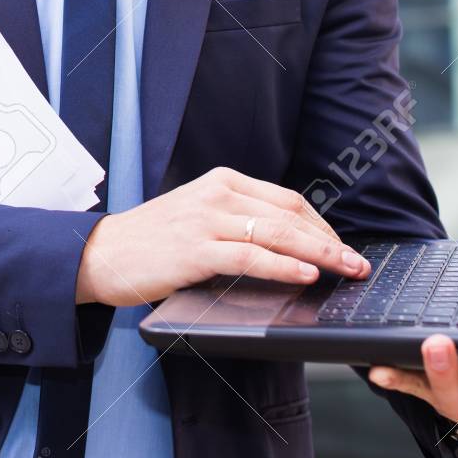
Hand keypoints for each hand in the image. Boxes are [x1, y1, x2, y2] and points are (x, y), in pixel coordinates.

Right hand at [75, 166, 371, 304]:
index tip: (342, 246)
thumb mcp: (199, 218)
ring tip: (345, 269)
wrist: (100, 253)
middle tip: (358, 262)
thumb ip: (237, 222)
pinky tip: (304, 275)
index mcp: (223, 182)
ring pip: (277, 233)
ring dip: (319, 253)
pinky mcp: (195, 249)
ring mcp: (206, 220)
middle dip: (330, 240)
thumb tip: (288, 247)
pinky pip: (250, 257)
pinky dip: (283, 266)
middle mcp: (218, 194)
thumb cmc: (152, 242)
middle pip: (289, 214)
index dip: (321, 225)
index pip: (287, 199)